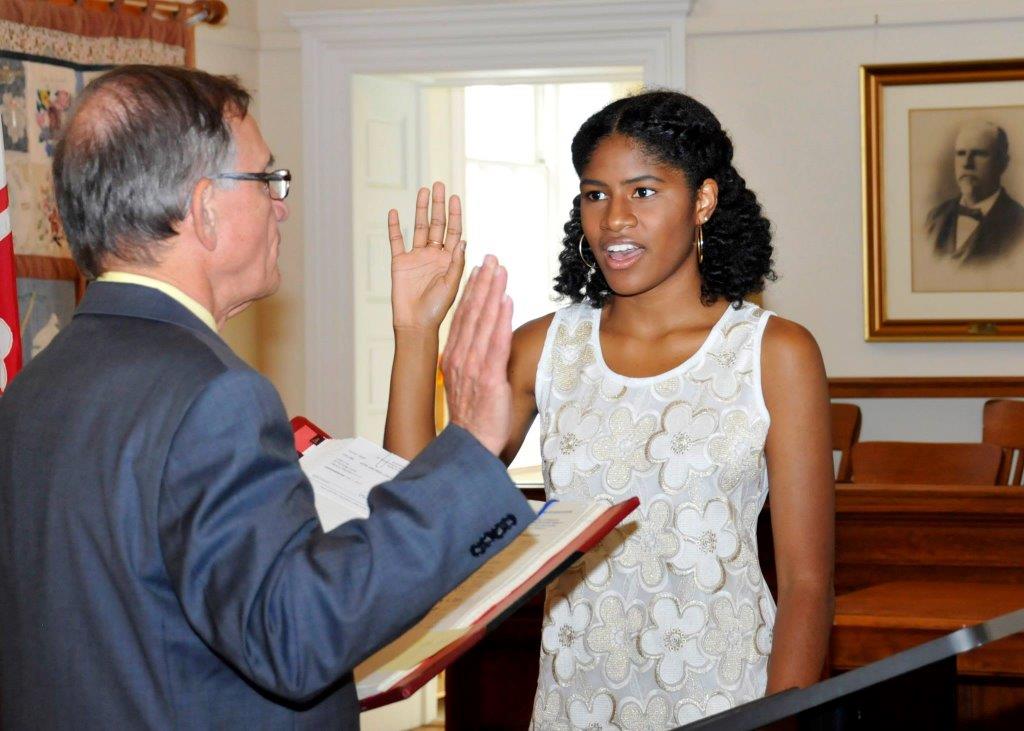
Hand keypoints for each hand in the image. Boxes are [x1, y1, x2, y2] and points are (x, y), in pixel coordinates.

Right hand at [388, 182, 465, 331]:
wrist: (416, 323)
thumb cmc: (438, 308)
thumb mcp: (452, 285)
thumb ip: (457, 263)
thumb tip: (462, 240)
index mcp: (449, 259)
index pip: (453, 231)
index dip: (455, 214)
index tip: (455, 197)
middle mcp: (434, 255)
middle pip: (437, 224)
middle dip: (438, 205)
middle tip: (439, 184)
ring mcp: (416, 257)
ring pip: (419, 228)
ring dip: (421, 209)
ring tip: (423, 191)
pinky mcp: (400, 263)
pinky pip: (396, 241)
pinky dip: (394, 227)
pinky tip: (395, 212)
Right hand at [441, 256, 513, 456]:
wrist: (470, 446)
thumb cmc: (474, 417)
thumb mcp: (468, 384)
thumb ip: (473, 361)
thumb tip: (484, 343)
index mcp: (453, 358)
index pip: (463, 318)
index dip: (471, 292)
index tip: (479, 270)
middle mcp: (459, 358)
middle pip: (471, 313)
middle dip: (481, 283)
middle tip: (490, 258)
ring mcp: (472, 367)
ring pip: (483, 322)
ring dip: (492, 293)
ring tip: (500, 270)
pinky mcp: (488, 378)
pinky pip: (496, 344)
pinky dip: (501, 320)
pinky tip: (507, 301)